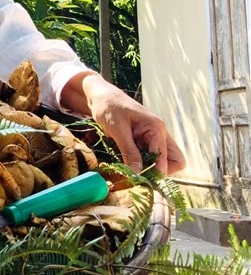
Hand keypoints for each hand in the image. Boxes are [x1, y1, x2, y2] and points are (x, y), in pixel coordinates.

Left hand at [61, 73, 185, 174]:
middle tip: (141, 174)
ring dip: (151, 168)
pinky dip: (142, 163)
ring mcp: (153, 137)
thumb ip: (129, 151)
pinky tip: (128, 162)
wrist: (100, 96)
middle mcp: (159, 133)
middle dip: (161, 171)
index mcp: (156, 127)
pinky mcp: (144, 141)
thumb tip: (137, 173)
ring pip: (163, 160)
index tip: (141, 178)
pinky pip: (150, 157)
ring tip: (132, 168)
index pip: (167, 157)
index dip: (156, 171)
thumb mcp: (118, 129)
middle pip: (175, 160)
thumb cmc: (109, 107)